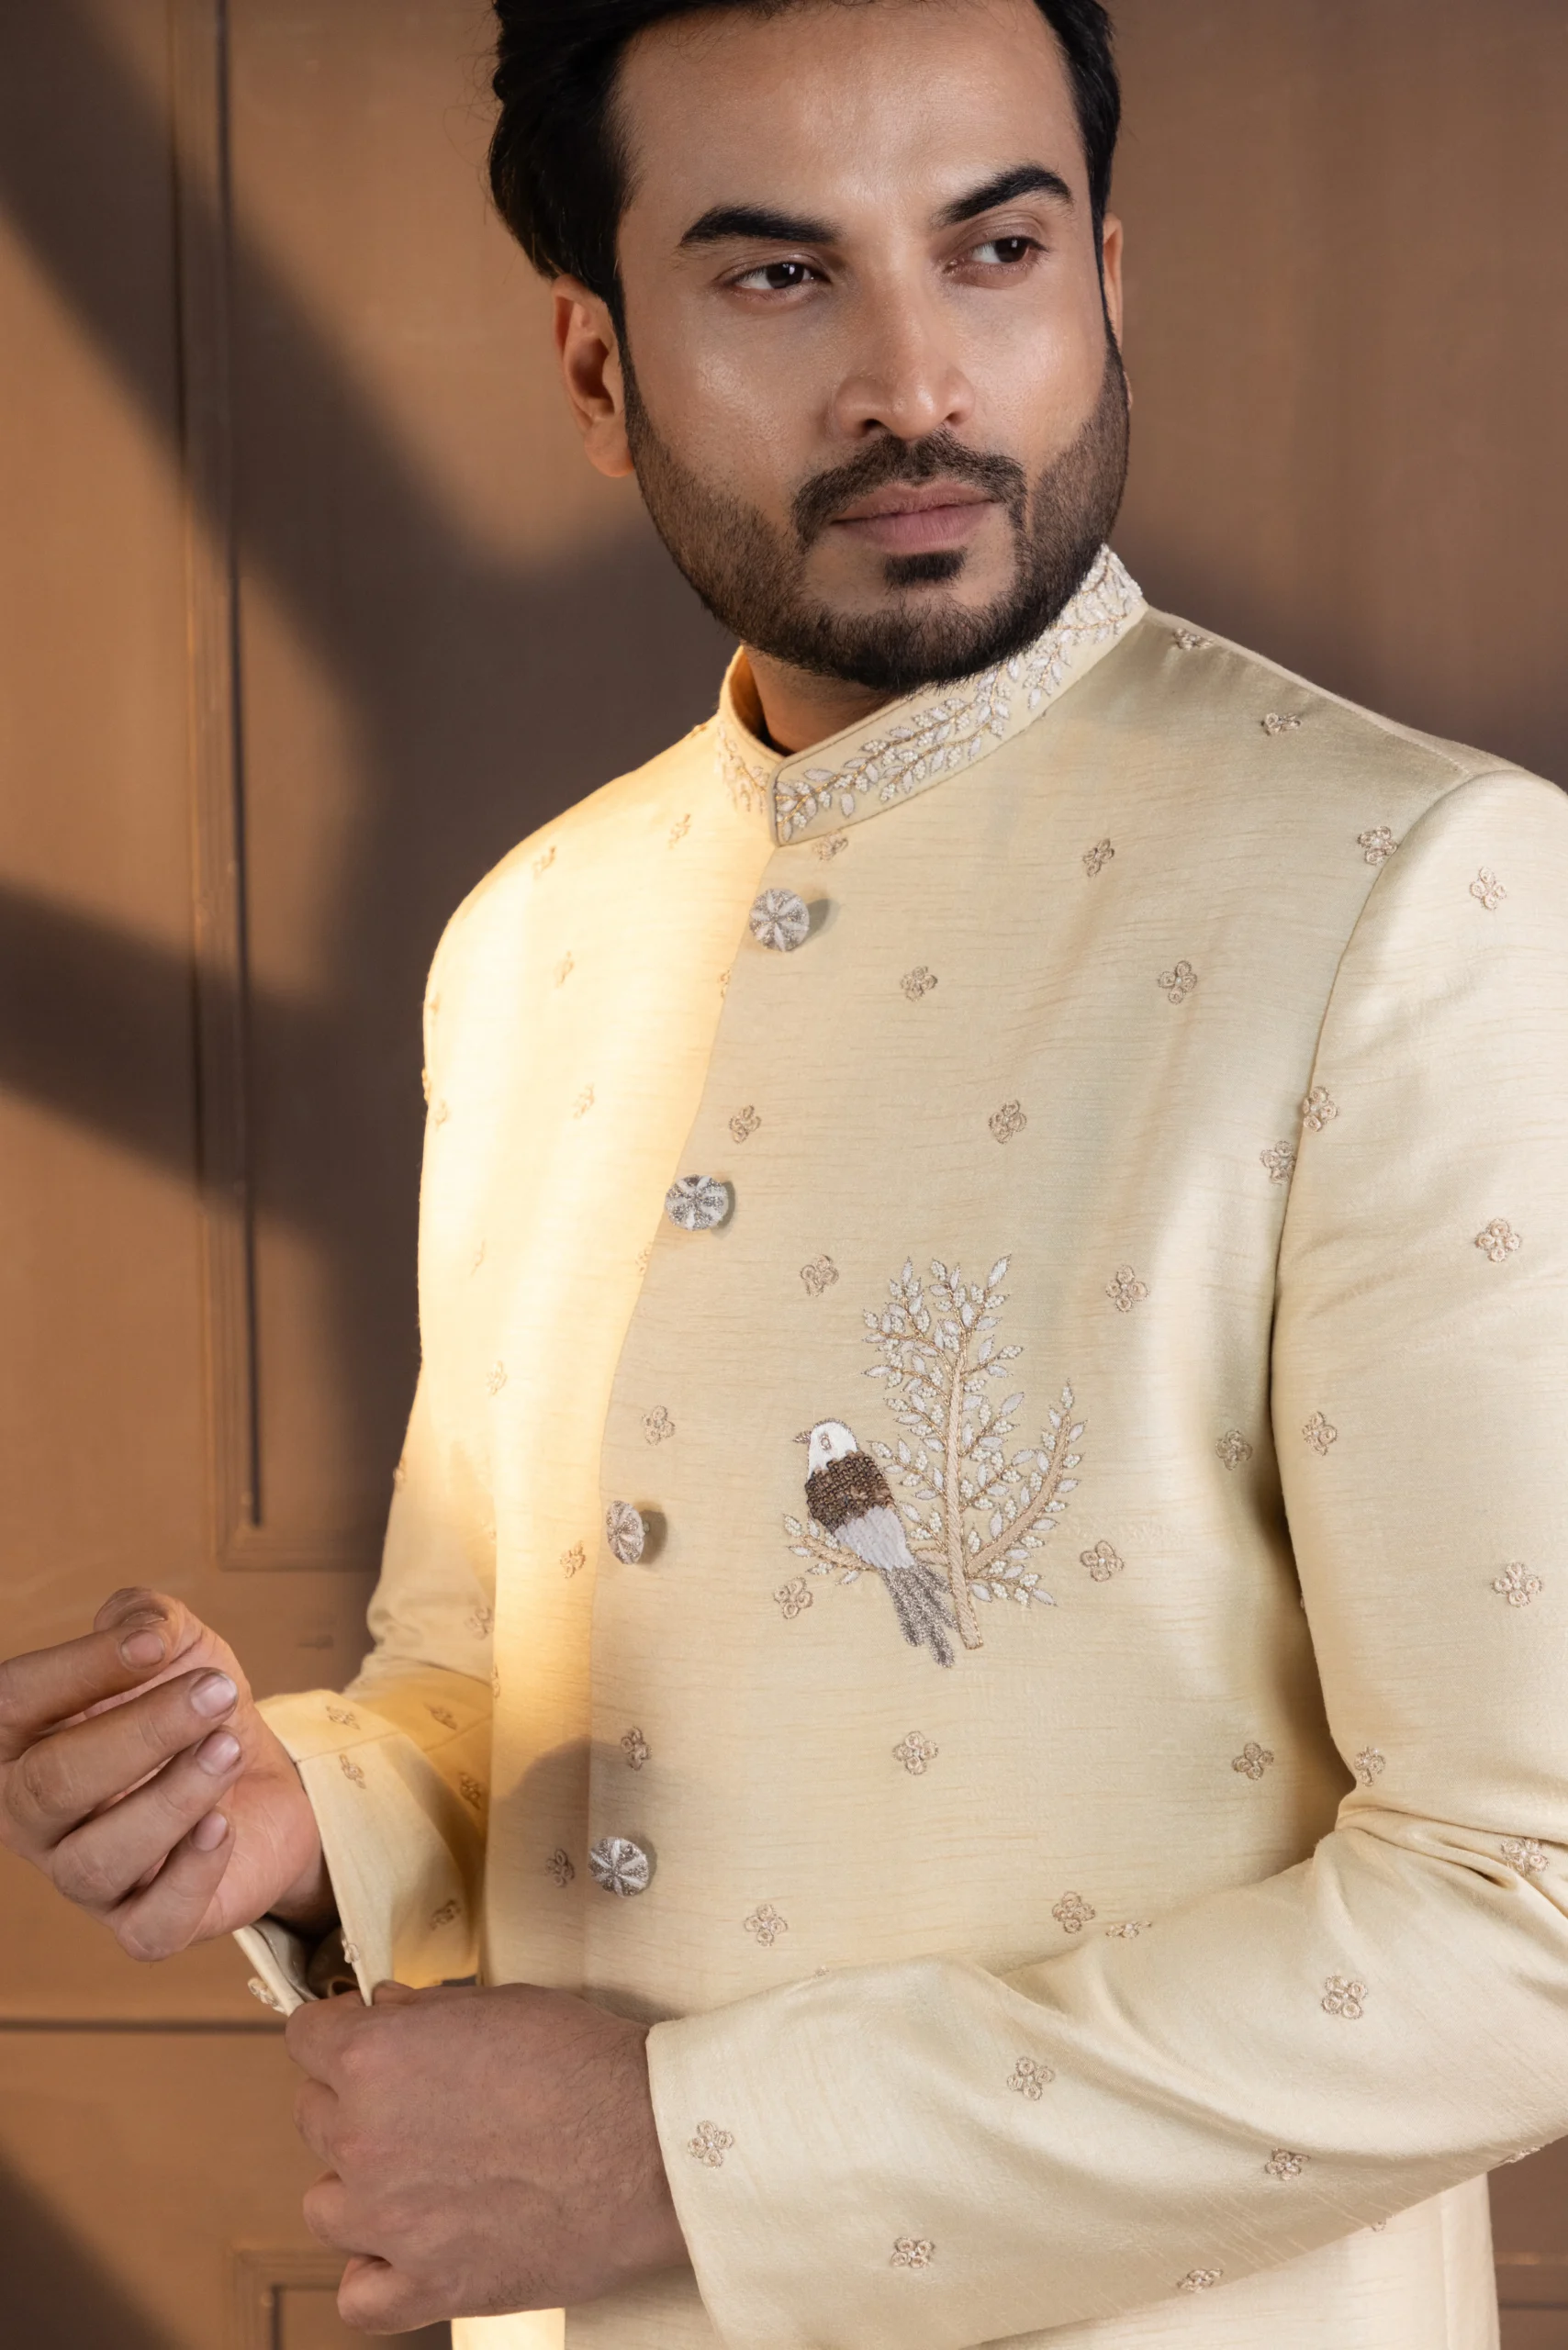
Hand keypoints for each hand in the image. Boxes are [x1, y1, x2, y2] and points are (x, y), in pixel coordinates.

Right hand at [0, 1586, 330, 1958]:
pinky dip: (189, 1874)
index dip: (80, 1667)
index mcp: (21, 1741)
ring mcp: (83, 1880)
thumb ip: (147, 1619)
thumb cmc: (194, 1710)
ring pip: (97, 1859)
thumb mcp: (175, 1646)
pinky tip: (221, 1826)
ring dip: (174, 1797)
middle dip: (141, 1732)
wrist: (261, 1777)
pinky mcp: (144, 1926)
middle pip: (53, 1785)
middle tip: (214, 1692)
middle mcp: (34, 1818)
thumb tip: (141, 1631)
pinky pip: (150, 1924)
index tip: (155, 1642)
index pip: (12, 1703)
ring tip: (227, 1748)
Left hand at [288, 1979, 688, 2329]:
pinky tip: (410, 2249)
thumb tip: (382, 2010)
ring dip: (360, 2188)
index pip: (305, 2037)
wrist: (654, 2146)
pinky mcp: (429, 2286)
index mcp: (375, 2056)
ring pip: (324, 2205)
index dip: (337, 2034)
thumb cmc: (587, 2064)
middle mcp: (365, 2137)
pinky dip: (377, 2275)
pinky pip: (359, 2297)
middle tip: (417, 2103)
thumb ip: (423, 2011)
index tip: (361, 2041)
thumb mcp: (501, 2003)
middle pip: (312, 2116)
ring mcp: (390, 2221)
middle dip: (353, 2103)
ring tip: (420, 2174)